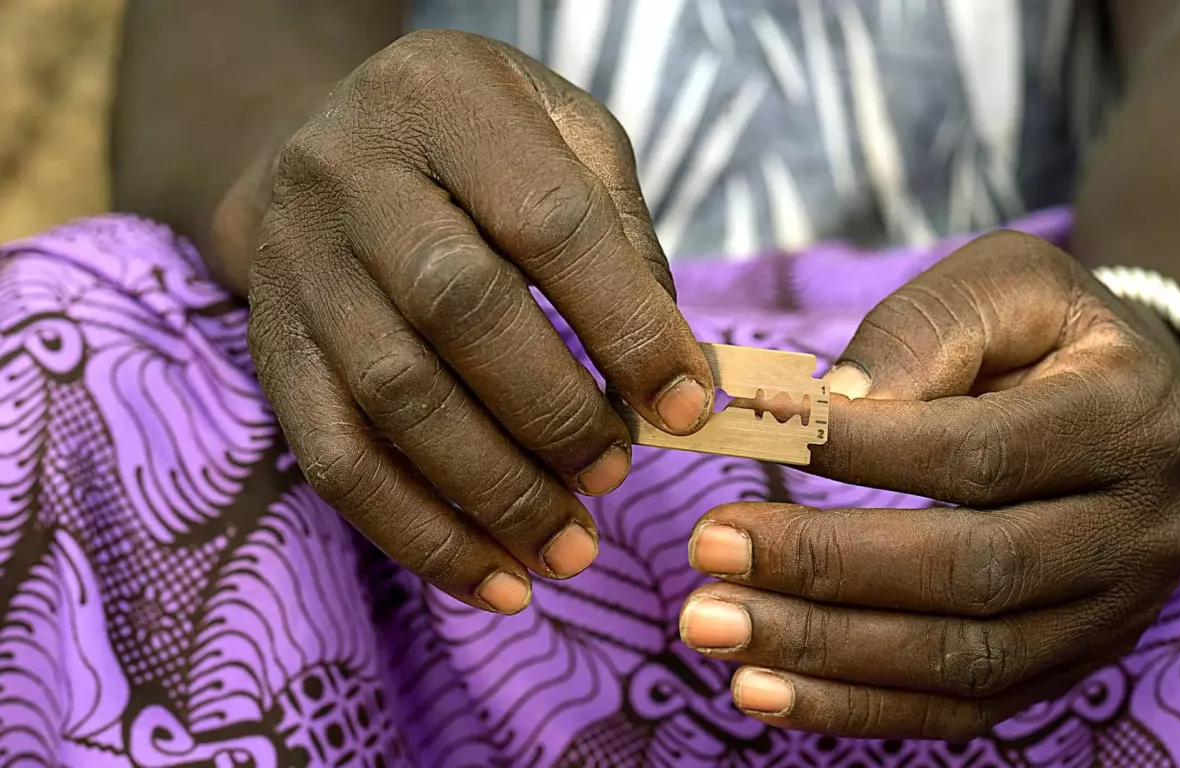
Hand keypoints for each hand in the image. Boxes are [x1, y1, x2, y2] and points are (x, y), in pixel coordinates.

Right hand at [247, 31, 714, 613]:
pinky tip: (494, 581)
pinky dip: (421, 535)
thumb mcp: (563, 137)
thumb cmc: (478, 145)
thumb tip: (678, 376)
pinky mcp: (273, 350)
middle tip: (617, 476)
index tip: (688, 406)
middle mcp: (352, 173)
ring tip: (569, 550)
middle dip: (553, 412)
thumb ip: (623, 238)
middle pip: (457, 308)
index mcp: (447, 99)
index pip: (548, 221)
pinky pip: (336, 460)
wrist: (323, 143)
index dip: (626, 323)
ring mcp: (298, 265)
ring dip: (493, 493)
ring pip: (392, 397)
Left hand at [678, 232, 1179, 739]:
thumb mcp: (1003, 285)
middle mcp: (1137, 530)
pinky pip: (964, 709)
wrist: (1143, 408)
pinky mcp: (1072, 665)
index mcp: (1126, 417)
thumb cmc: (1050, 332)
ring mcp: (1113, 614)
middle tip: (708, 548)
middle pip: (971, 570)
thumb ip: (921, 332)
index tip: (747, 427)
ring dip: (824, 651)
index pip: (977, 452)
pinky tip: (764, 691)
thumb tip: (831, 406)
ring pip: (962, 658)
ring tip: (712, 625)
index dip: (858, 448)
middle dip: (825, 565)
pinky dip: (858, 707)